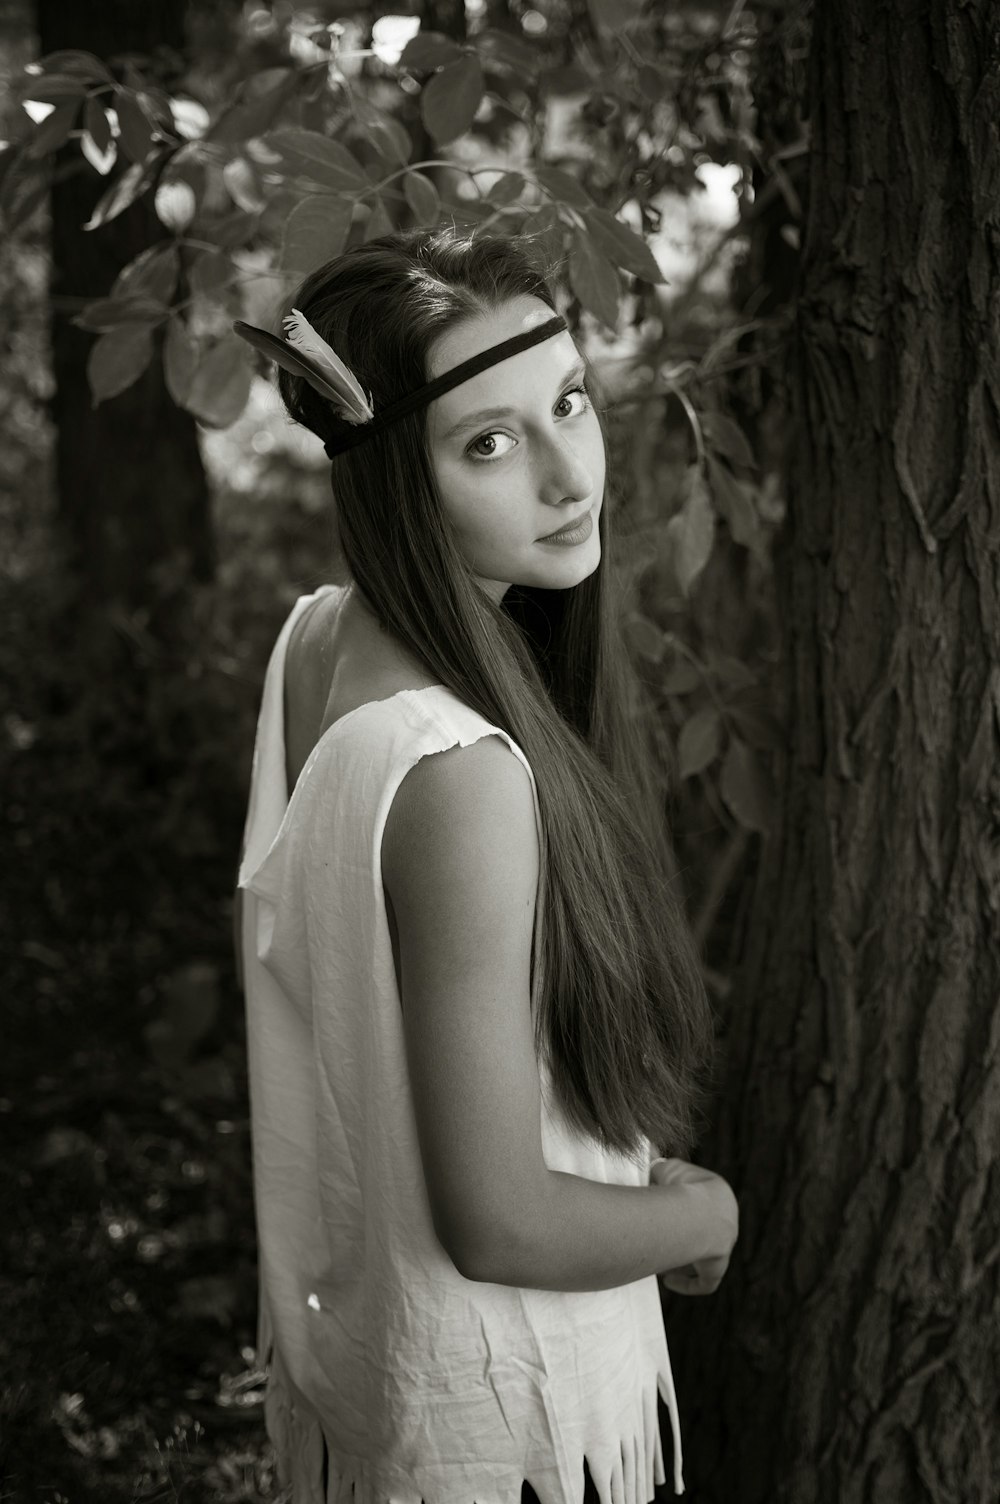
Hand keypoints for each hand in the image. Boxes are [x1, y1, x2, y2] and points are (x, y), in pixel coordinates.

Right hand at [649, 1156, 737, 1295]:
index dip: (680, 1207)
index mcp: (719, 1195)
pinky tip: (669, 1280)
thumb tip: (650, 1171)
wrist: (694, 1213)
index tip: (662, 1211)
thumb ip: (659, 1171)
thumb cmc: (679, 1188)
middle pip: (702, 1231)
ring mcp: (724, 1246)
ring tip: (660, 1258)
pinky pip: (705, 1281)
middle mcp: (727, 1221)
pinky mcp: (716, 1267)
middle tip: (660, 1236)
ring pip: (704, 1256)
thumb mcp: (666, 1169)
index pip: (701, 1202)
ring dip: (683, 1258)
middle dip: (681, 1235)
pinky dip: (688, 1283)